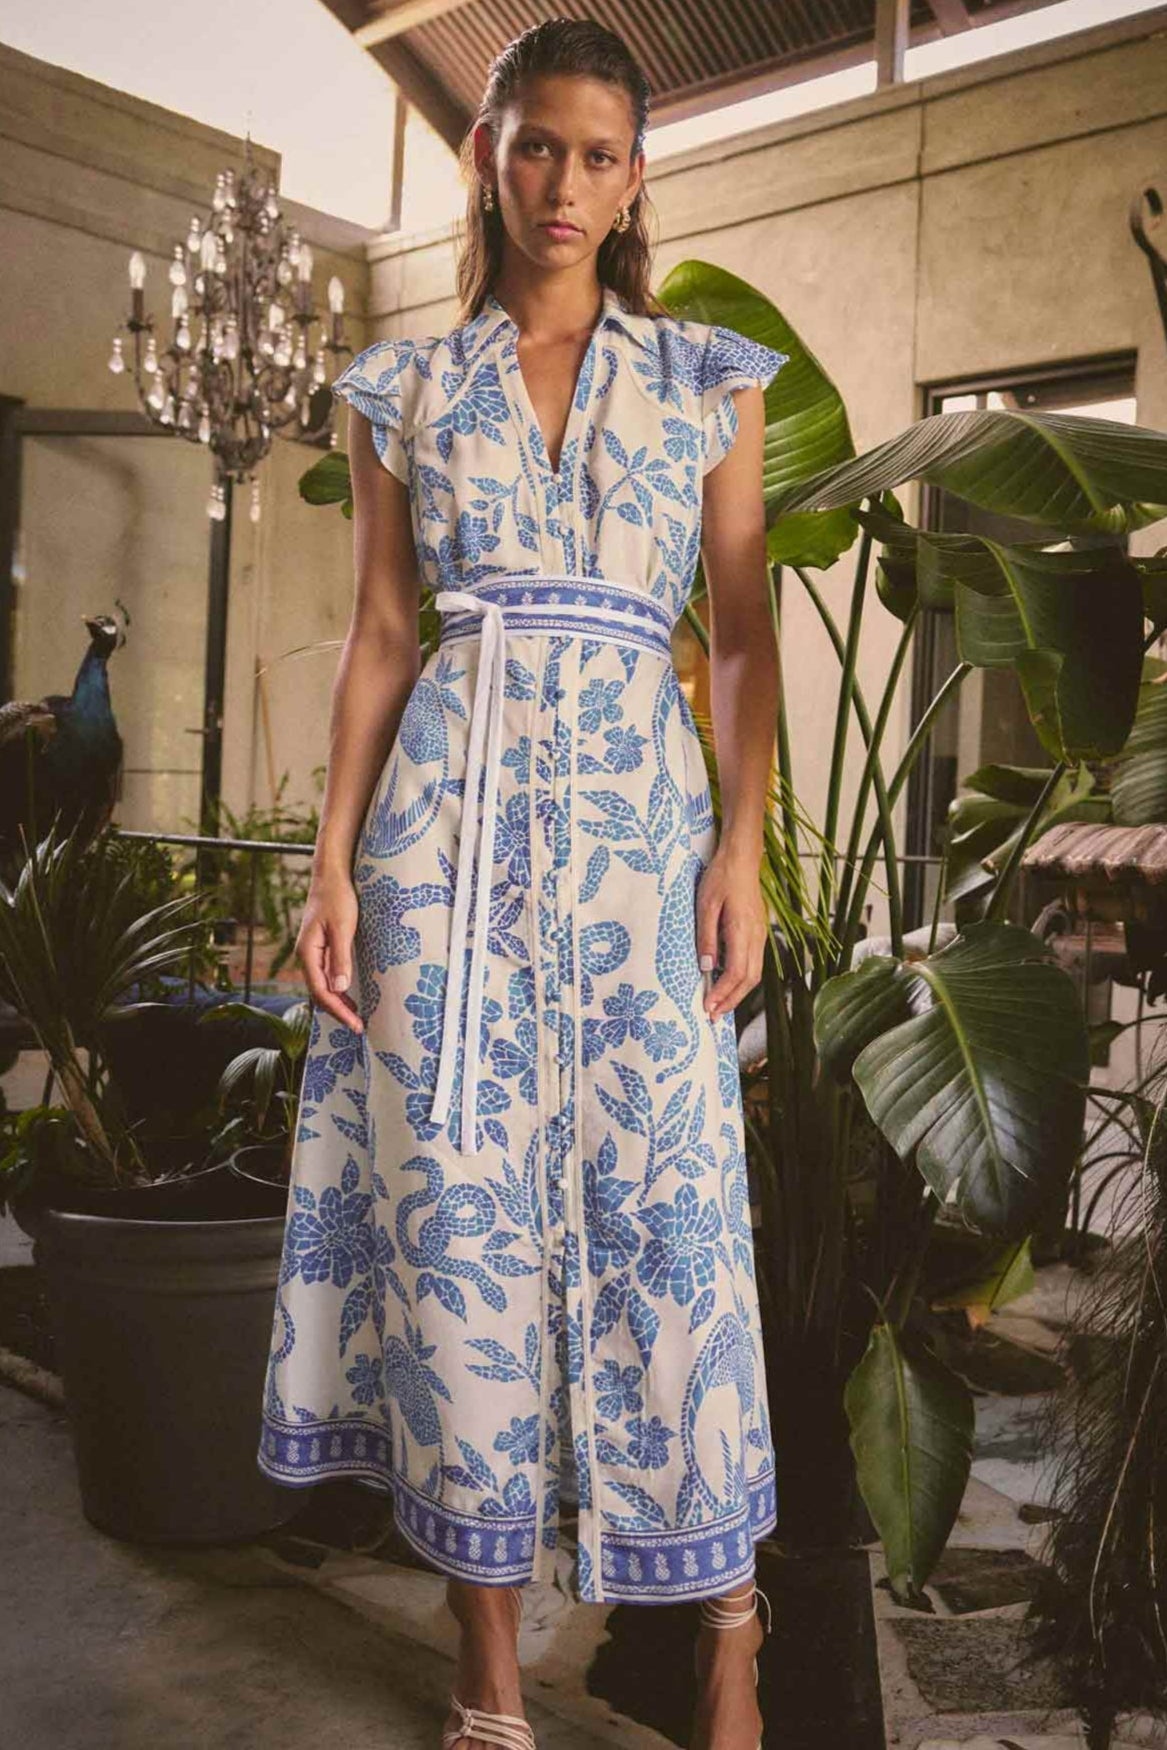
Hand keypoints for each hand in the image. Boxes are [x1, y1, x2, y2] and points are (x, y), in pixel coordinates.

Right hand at [296, 872, 363, 1033]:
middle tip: (359, 1027)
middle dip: (338, 1011)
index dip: (338, 1011)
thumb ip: (340, 957)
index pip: (321, 991)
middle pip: (320, 992)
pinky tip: (349, 995)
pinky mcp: (321, 948)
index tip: (355, 1024)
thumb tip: (340, 988)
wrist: (331, 876)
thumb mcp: (342, 927)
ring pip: (323, 986)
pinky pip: (327, 975)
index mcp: (307, 953)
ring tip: (356, 1017)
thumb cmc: (337, 898)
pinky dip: (338, 989)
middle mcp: (306, 956)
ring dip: (338, 1003)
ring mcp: (313, 953)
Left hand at [695, 844, 766, 1020]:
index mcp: (742, 930)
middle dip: (731, 1001)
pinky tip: (728, 983)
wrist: (741, 859)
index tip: (708, 1007)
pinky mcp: (758, 932)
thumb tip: (707, 967)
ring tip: (719, 1005)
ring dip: (737, 993)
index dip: (723, 994)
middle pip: (749, 979)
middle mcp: (756, 936)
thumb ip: (706, 937)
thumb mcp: (705, 905)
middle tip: (713, 1016)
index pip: (737, 973)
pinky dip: (742, 979)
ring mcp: (759, 934)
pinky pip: (754, 962)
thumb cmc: (720, 878)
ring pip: (754, 973)